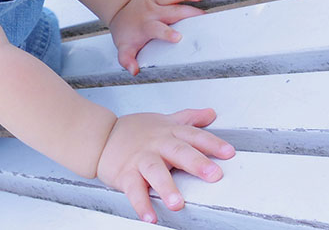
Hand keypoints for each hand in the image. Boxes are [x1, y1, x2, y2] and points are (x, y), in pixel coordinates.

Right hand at [96, 109, 234, 222]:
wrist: (99, 136)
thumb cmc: (134, 131)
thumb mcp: (163, 121)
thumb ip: (188, 118)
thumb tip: (210, 113)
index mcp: (168, 132)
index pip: (193, 136)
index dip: (211, 143)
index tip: (228, 152)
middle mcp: (156, 145)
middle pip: (178, 152)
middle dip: (196, 163)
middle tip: (213, 175)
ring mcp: (140, 160)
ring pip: (155, 172)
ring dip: (166, 187)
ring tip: (177, 203)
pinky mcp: (125, 175)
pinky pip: (134, 190)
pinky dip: (141, 204)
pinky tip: (150, 216)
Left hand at [108, 0, 203, 74]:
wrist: (119, 11)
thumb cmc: (125, 31)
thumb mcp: (123, 48)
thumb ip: (126, 59)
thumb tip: (133, 70)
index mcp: (146, 26)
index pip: (157, 29)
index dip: (167, 33)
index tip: (178, 37)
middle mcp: (152, 12)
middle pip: (171, 11)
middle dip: (187, 12)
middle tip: (202, 17)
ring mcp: (155, 1)